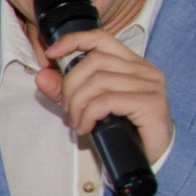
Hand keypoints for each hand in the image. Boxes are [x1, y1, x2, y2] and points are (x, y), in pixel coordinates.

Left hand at [35, 28, 172, 165]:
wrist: (153, 157)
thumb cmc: (123, 130)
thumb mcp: (90, 106)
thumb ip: (67, 90)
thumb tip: (42, 75)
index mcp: (132, 64)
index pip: (101, 38)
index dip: (73, 41)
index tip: (51, 54)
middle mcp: (144, 70)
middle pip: (94, 61)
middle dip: (70, 85)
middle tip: (67, 109)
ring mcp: (150, 85)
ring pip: (98, 81)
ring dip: (77, 104)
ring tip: (76, 121)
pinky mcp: (151, 103)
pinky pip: (106, 101)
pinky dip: (88, 115)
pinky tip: (86, 127)